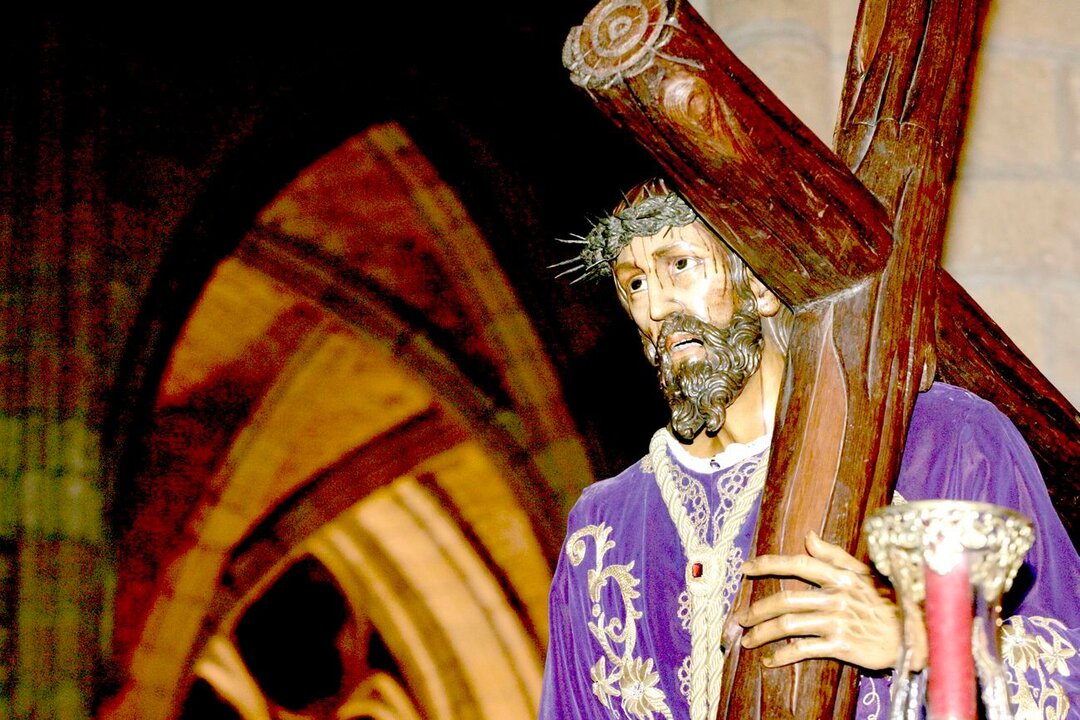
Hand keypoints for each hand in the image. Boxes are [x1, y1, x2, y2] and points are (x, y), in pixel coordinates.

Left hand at [737, 531, 921, 670]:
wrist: (917, 634)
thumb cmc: (889, 602)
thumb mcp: (865, 574)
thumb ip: (834, 555)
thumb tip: (808, 535)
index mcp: (841, 576)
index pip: (798, 564)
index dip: (769, 564)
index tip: (746, 568)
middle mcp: (836, 596)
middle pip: (785, 599)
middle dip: (756, 609)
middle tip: (739, 618)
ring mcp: (838, 621)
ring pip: (788, 625)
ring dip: (762, 633)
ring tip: (747, 640)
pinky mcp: (842, 645)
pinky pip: (803, 649)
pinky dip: (781, 655)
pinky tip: (769, 660)